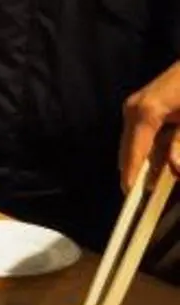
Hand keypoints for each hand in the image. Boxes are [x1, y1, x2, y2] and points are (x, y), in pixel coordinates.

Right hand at [122, 61, 179, 191]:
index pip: (133, 154)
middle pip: (129, 152)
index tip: (133, 199)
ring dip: (148, 160)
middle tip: (154, 190)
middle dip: (141, 172)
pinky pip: (141, 135)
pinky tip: (166, 153)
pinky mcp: (142, 105)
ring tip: (163, 173)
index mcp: (145, 112)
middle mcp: (133, 109)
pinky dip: (151, 148)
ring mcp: (135, 107)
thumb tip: (174, 168)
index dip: (132, 178)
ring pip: (135, 145)